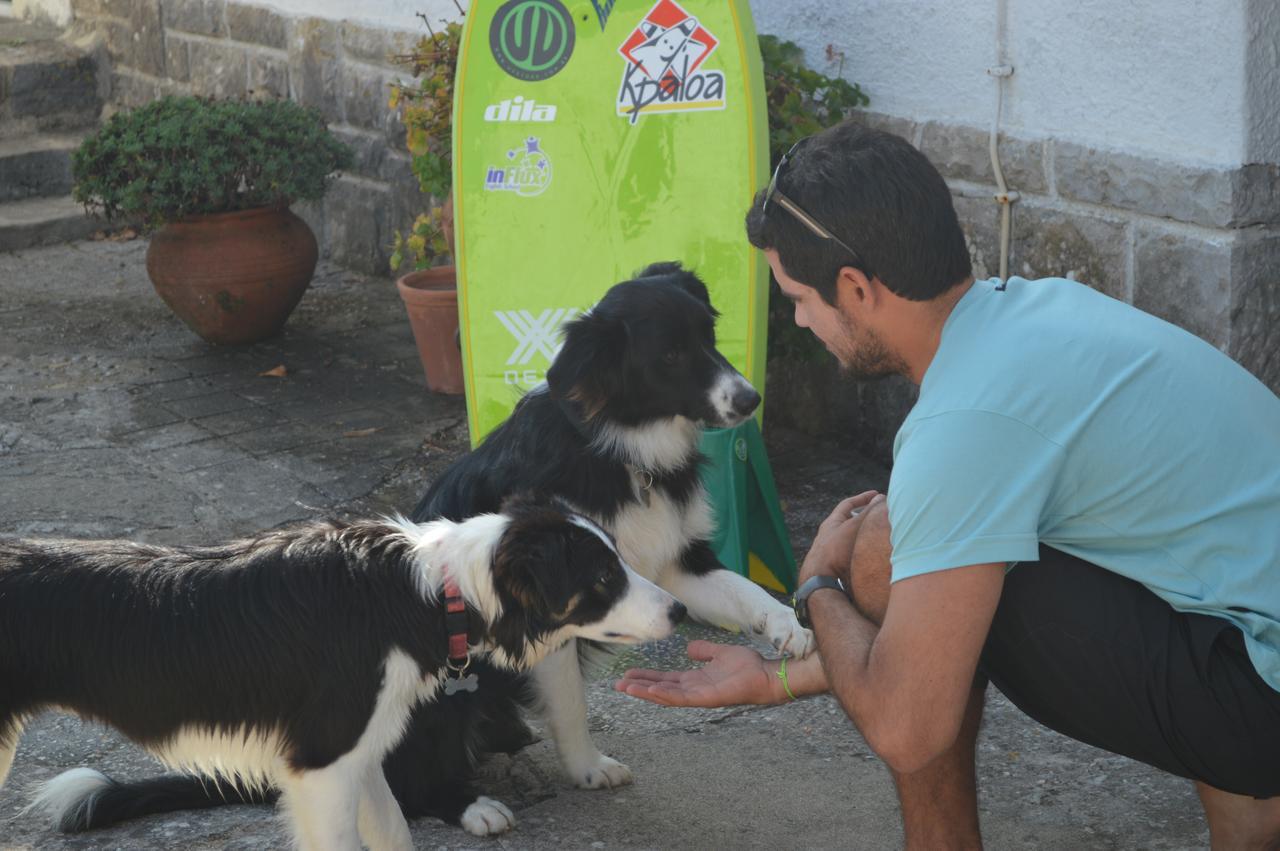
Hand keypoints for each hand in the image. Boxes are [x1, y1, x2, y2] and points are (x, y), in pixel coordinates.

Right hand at [614, 640, 782, 706]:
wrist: (766, 675)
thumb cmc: (748, 666)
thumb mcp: (720, 653)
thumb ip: (704, 651)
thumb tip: (689, 648)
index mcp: (696, 680)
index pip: (666, 680)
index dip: (647, 678)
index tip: (629, 674)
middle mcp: (694, 690)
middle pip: (661, 689)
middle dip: (640, 687)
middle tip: (618, 685)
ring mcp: (700, 696)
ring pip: (667, 696)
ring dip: (646, 692)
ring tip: (627, 688)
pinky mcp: (708, 698)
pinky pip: (683, 698)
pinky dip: (665, 695)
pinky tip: (651, 690)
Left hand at [797, 491, 883, 586]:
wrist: (820, 581)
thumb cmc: (834, 551)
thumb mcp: (852, 527)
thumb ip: (867, 512)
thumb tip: (881, 498)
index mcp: (831, 523)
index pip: (847, 505)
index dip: (862, 498)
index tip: (876, 494)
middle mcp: (831, 536)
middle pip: (851, 522)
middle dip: (867, 517)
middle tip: (882, 514)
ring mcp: (834, 552)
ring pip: (854, 539)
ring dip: (867, 536)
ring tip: (883, 534)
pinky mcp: (839, 567)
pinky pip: (855, 554)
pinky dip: (866, 551)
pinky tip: (877, 555)